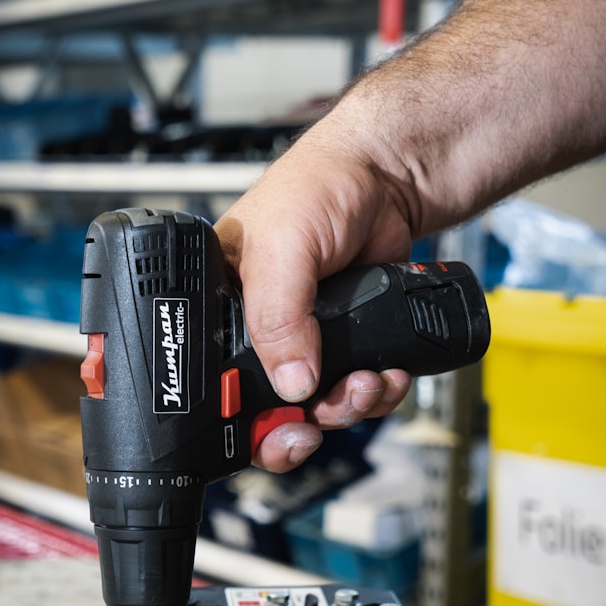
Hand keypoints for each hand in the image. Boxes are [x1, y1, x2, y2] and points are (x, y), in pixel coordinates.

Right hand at [214, 106, 415, 471]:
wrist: (391, 179)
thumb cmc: (320, 186)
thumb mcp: (282, 247)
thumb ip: (277, 317)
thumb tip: (290, 384)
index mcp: (221, 310)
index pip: (214, 384)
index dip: (239, 417)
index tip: (274, 427)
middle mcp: (261, 332)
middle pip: (268, 411)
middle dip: (301, 422)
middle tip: (318, 419)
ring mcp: (307, 342)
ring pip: (319, 408)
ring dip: (346, 408)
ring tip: (366, 382)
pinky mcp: (350, 345)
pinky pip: (359, 393)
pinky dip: (377, 394)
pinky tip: (387, 373)